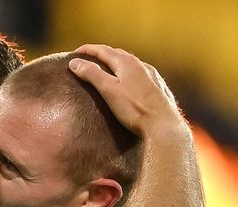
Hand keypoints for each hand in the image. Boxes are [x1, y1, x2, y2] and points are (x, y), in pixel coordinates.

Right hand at [69, 44, 189, 141]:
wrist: (163, 126)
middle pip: (116, 54)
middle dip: (100, 55)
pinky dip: (128, 74)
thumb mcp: (108, 90)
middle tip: (87, 60)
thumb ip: (91, 74)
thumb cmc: (135, 109)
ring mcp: (151, 75)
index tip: (74, 52)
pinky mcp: (158, 87)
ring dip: (115, 64)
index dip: (87, 50)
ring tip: (106, 70)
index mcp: (126, 62)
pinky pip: (140, 74)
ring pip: (130, 64)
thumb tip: (75, 62)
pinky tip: (128, 82)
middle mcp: (141, 64)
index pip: (102, 50)